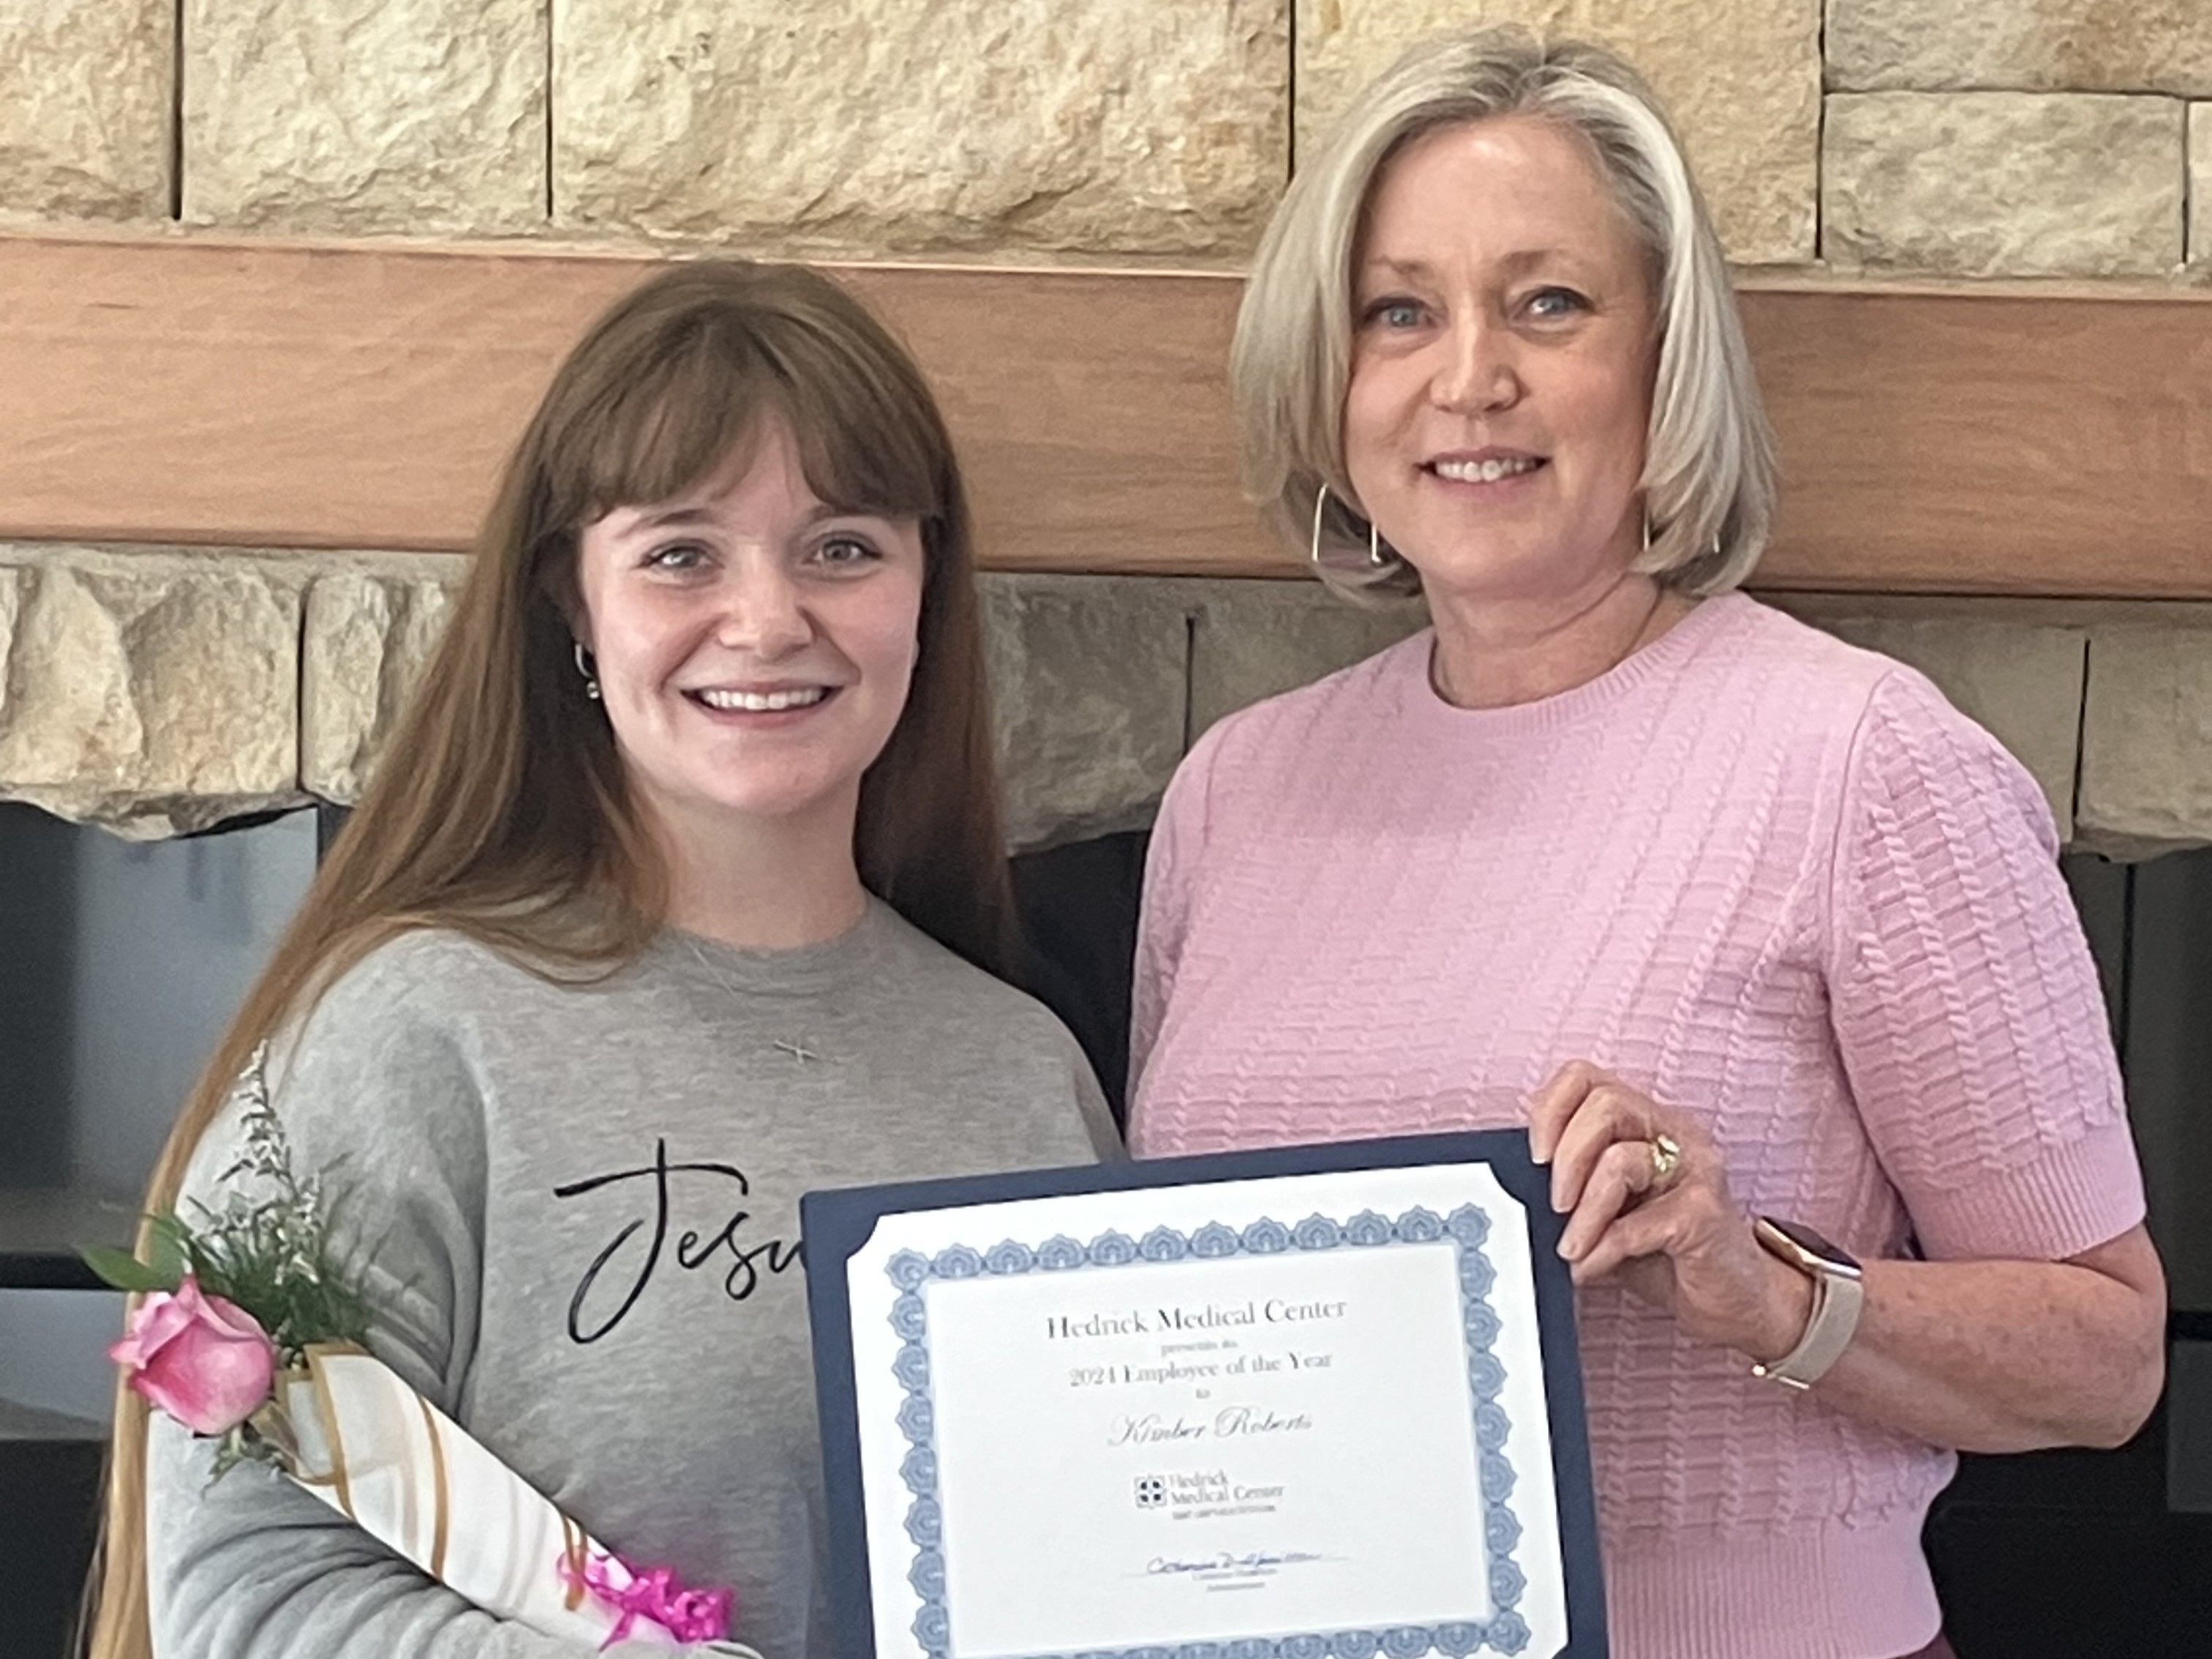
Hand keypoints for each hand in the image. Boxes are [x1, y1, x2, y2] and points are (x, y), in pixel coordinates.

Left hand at [1526, 1061, 1809, 1361]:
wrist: (1734, 1298)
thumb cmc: (1664, 1252)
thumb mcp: (1607, 1210)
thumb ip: (1573, 1188)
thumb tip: (1516, 1190)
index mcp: (1645, 1121)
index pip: (1585, 1077)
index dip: (1548, 1110)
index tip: (1534, 1159)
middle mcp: (1675, 1132)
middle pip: (1605, 1105)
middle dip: (1566, 1159)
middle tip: (1554, 1206)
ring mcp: (1696, 1168)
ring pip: (1621, 1160)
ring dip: (1583, 1212)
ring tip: (1570, 1248)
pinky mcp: (1706, 1213)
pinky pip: (1641, 1221)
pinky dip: (1604, 1248)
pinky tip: (1590, 1267)